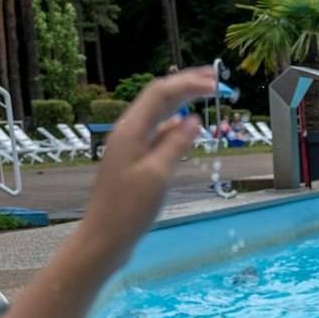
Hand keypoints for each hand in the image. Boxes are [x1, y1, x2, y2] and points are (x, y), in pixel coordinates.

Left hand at [76, 67, 216, 266]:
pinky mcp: (131, 163)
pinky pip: (154, 135)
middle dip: (185, 86)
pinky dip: (173, 127)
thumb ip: (176, 143)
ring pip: (157, 116)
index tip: (214, 82)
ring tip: (203, 97)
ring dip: (180, 104)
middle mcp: (127, 133)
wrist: (104, 238)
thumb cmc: (129, 210)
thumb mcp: (158, 174)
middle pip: (158, 99)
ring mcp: (128, 147)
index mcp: (131, 130)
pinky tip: (184, 130)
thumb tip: (192, 120)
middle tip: (213, 79)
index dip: (188, 83)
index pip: (161, 93)